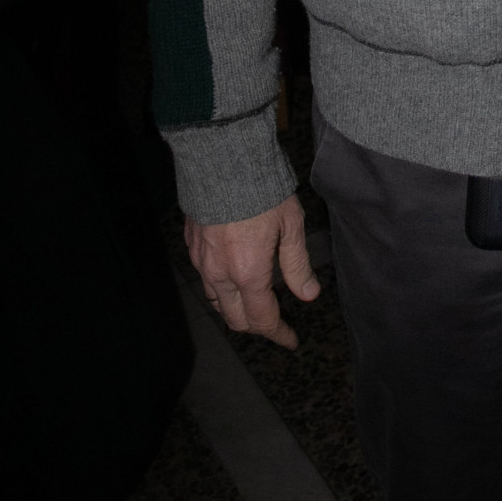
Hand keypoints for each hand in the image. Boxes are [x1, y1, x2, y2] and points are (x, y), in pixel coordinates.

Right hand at [185, 195, 320, 349]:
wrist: (223, 161)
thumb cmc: (262, 190)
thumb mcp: (291, 226)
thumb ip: (297, 265)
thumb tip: (308, 294)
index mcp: (248, 273)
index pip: (262, 319)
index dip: (278, 333)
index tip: (291, 339)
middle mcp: (220, 274)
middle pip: (235, 319)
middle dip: (256, 326)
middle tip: (275, 322)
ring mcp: (202, 261)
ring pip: (217, 301)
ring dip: (236, 308)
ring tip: (256, 299)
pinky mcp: (192, 246)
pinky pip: (206, 278)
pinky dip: (222, 286)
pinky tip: (236, 273)